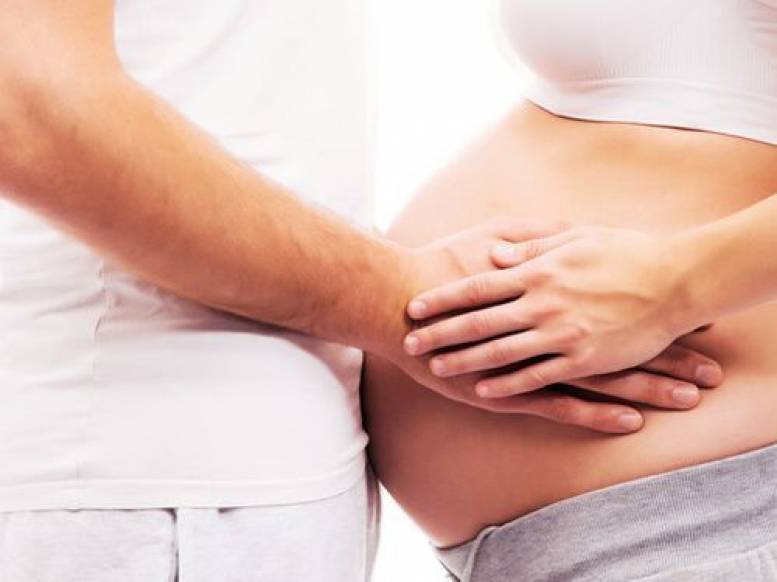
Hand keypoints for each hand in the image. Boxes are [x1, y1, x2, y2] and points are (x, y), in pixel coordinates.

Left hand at [403, 225, 714, 400]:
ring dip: (465, 361)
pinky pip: (537, 376)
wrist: (677, 279)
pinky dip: (508, 383)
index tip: (415, 306)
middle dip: (441, 333)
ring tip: (436, 368)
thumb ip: (532, 249)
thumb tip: (495, 257)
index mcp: (539, 272)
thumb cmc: (626, 251)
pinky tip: (483, 390)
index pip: (478, 288)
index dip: (444, 298)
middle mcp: (543, 304)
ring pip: (501, 352)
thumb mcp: (576, 238)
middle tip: (409, 343)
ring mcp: (562, 334)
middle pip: (479, 322)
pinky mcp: (583, 359)